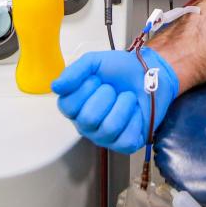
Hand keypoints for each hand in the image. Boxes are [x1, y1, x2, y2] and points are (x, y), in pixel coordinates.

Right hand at [51, 48, 178, 152]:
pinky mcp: (125, 144)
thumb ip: (73, 72)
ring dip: (123, 105)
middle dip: (106, 96)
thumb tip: (55, 86)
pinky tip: (135, 111)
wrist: (150, 72)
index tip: (97, 78)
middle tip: (113, 88)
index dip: (84, 89)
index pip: (68, 106)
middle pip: (87, 119)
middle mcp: (86, 125)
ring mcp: (105, 137)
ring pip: (108, 128)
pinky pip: (125, 139)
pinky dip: (134, 119)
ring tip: (127, 97)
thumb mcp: (94, 62)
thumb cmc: (120, 70)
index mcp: (75, 107)